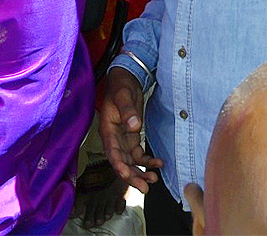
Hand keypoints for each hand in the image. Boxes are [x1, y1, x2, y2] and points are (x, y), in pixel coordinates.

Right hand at [99, 66, 161, 191]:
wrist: (125, 78)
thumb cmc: (120, 86)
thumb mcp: (123, 95)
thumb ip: (128, 111)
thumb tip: (134, 126)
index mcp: (108, 129)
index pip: (112, 152)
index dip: (119, 165)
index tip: (127, 175)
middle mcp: (114, 137)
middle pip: (122, 161)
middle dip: (132, 176)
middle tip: (145, 187)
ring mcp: (123, 138)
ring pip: (130, 161)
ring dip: (140, 171)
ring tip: (154, 179)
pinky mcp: (132, 136)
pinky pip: (138, 153)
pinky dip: (147, 160)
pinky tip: (159, 163)